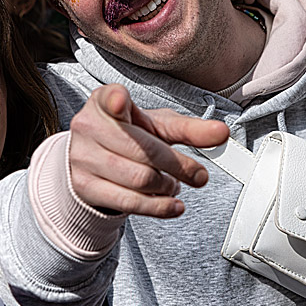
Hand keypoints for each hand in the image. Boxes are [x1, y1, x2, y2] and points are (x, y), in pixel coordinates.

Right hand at [68, 84, 228, 217]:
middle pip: (143, 149)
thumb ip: (189, 129)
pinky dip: (158, 207)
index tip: (122, 101)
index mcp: (105, 101)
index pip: (111, 98)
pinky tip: (173, 204)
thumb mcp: (158, 126)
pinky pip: (129, 202)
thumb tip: (221, 133)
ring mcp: (83, 157)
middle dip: (178, 165)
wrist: (94, 161)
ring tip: (175, 184)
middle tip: (198, 175)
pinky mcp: (85, 186)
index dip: (116, 100)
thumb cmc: (129, 135)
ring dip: (168, 186)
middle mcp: (89, 126)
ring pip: (139, 178)